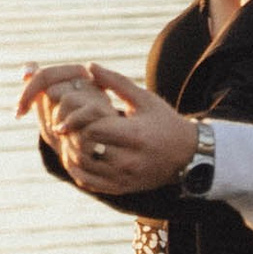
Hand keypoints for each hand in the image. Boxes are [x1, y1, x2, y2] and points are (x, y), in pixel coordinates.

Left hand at [18, 61, 198, 194]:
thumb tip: (90, 66)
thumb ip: (116, 82)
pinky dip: (75, 169)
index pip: (94, 129)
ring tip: (69, 137)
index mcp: (135, 135)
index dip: (79, 119)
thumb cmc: (164, 122)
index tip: (74, 112)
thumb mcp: (144, 99)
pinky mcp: (120, 188)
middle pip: (85, 148)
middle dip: (72, 134)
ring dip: (70, 151)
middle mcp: (129, 160)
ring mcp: (124, 177)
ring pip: (83, 166)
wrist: (186, 156)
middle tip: (66, 125)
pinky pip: (87, 182)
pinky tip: (75, 155)